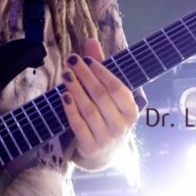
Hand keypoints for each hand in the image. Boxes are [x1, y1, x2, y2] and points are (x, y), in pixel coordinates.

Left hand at [60, 38, 140, 168]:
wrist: (104, 153)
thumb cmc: (107, 116)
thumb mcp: (108, 95)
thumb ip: (101, 68)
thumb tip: (90, 41)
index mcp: (131, 111)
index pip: (117, 88)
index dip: (102, 72)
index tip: (87, 59)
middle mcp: (121, 126)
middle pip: (101, 96)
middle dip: (85, 76)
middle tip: (72, 61)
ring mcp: (106, 138)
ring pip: (89, 110)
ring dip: (76, 90)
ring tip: (66, 75)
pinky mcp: (90, 148)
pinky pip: (78, 126)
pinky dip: (70, 110)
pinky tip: (64, 95)